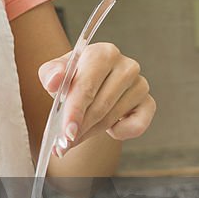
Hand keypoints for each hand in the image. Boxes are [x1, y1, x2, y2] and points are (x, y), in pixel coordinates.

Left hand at [38, 43, 155, 155]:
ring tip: (77, 134)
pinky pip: (136, 126)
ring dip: (92, 131)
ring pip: (113, 117)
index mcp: (102, 53)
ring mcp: (140, 84)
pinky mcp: (148, 102)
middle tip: (65, 143)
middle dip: (81, 127)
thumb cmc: (72, 80)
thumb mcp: (54, 75)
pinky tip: (109, 128)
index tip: (67, 132)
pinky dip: (120, 132)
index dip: (75, 110)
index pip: (87, 86)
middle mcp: (126, 66)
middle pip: (100, 105)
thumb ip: (50, 74)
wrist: (90, 91)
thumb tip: (54, 81)